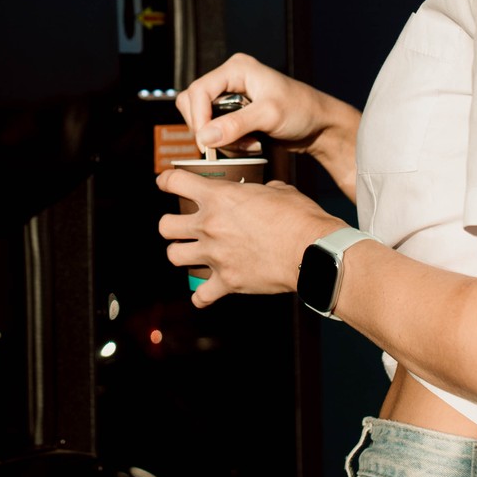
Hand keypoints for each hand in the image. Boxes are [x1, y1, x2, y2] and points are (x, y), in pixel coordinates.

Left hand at [155, 170, 341, 307]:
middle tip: (182, 227)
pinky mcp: (227, 281)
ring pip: (174, 257)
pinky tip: (205, 292)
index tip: (164, 183)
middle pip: (165, 226)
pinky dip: (201, 296)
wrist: (312, 250)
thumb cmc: (299, 217)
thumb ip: (261, 190)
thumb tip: (264, 192)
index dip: (166, 181)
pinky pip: (200, 295)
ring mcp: (215, 255)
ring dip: (181, 255)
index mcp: (219, 197)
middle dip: (170, 226)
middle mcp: (209, 225)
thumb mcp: (279, 190)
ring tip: (191, 255)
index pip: (175, 182)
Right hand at [175, 53, 355, 159]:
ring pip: (203, 119)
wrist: (320, 125)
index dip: (198, 117)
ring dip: (221, 138)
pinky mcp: (235, 114)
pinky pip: (216, 129)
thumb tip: (204, 137)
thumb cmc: (302, 110)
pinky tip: (251, 144)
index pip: (199, 90)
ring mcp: (231, 97)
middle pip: (194, 104)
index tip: (205, 142)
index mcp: (236, 68)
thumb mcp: (269, 115)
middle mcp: (230, 79)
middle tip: (228, 143)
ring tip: (248, 144)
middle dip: (208, 128)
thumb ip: (235, 125)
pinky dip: (229, 142)